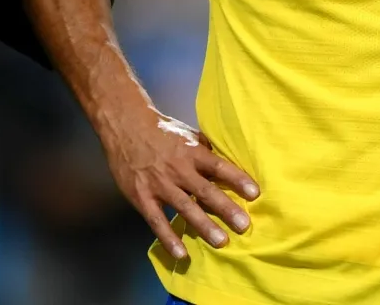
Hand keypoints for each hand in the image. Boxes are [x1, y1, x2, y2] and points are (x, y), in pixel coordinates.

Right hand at [98, 108, 259, 261]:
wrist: (125, 125)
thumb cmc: (161, 130)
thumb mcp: (187, 133)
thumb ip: (205, 149)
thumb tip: (226, 161)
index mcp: (192, 152)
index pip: (219, 167)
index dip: (237, 179)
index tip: (254, 193)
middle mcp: (178, 169)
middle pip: (206, 191)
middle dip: (226, 209)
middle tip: (244, 225)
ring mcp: (160, 185)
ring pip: (185, 208)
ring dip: (204, 226)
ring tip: (221, 241)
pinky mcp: (142, 197)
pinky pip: (157, 221)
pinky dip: (169, 238)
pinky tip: (181, 253)